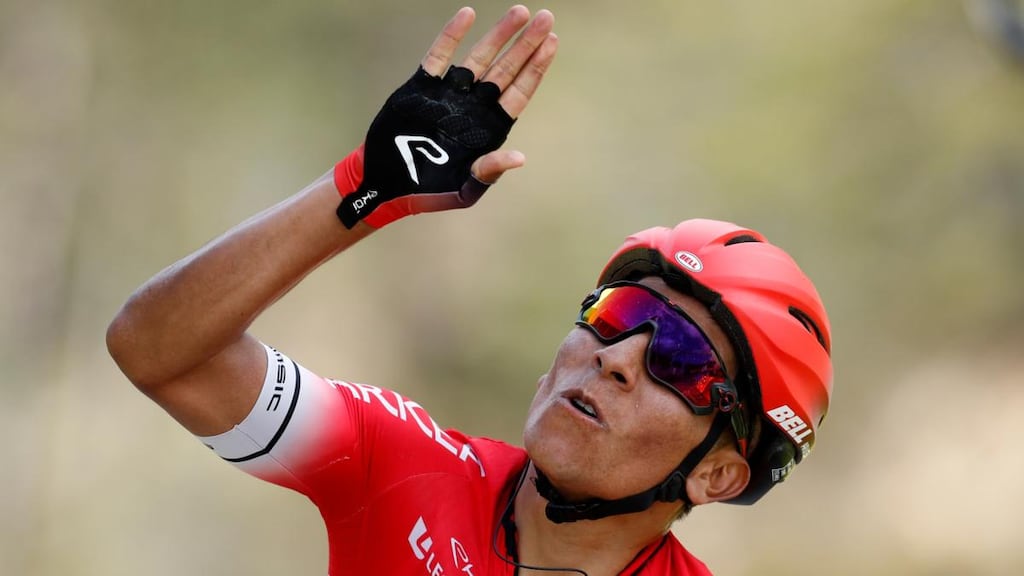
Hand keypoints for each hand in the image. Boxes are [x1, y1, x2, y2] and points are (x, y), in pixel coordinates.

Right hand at [335, 6, 557, 228]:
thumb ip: (489, 171)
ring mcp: (449, 94)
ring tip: (520, 12)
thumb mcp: (463, 190)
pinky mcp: (422, 88)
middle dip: (525, 44)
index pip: (519, 92)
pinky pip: (440, 56)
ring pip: (480, 57)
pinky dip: (453, 36)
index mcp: (489, 128)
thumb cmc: (428, 192)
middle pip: (506, 69)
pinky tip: (468, 15)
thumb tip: (519, 158)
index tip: (552, 43)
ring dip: (499, 35)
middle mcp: (474, 107)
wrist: (386, 184)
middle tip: (546, 18)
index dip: (535, 68)